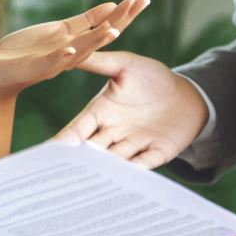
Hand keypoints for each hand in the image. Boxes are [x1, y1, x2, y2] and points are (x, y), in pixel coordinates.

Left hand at [0, 0, 149, 98]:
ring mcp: (54, 62)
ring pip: (80, 51)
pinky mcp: (34, 68)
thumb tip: (112, 5)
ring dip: (96, 40)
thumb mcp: (61, 30)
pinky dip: (61, 56)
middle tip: (137, 4)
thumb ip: (86, 21)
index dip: (125, 14)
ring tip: (113, 28)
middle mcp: (72, 55)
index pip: (107, 27)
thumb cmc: (28, 51)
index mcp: (78, 43)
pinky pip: (50, 62)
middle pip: (100, 38)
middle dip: (119, 20)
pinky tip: (70, 48)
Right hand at [53, 51, 209, 166]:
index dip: (62, 143)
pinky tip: (123, 181)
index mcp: (100, 112)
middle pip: (90, 152)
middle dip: (77, 163)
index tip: (48, 154)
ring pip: (113, 162)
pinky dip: (132, 174)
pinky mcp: (156, 154)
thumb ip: (100, 63)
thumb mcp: (126, 65)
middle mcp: (112, 133)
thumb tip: (69, 52)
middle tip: (61, 176)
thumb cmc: (152, 77)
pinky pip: (142, 166)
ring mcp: (133, 146)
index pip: (76, 131)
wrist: (187, 94)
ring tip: (88, 182)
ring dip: (102, 172)